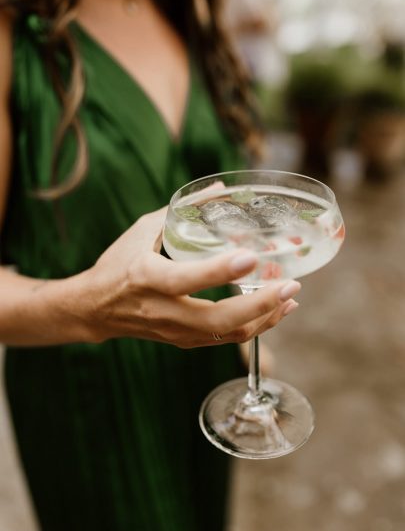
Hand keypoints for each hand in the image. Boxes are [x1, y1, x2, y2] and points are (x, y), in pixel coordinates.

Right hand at [82, 207, 300, 347]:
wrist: (95, 309)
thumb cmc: (119, 263)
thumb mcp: (143, 230)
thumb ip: (183, 210)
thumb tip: (221, 189)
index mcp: (147, 278)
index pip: (187, 279)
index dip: (220, 272)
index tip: (251, 257)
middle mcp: (163, 310)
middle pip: (219, 319)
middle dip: (261, 305)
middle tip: (292, 285)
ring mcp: (176, 331)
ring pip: (229, 335)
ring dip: (266, 318)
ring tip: (291, 297)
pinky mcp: (185, 341)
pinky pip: (226, 339)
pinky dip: (256, 326)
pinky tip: (276, 310)